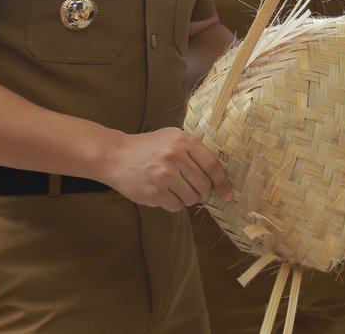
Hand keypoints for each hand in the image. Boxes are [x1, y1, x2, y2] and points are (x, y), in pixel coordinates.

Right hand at [105, 127, 232, 211]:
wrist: (116, 155)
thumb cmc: (149, 147)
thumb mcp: (172, 138)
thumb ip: (194, 151)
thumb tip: (219, 177)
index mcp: (183, 140)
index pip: (212, 165)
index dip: (222, 182)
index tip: (228, 195)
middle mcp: (175, 156)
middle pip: (204, 186)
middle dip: (204, 193)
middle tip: (197, 192)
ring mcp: (164, 175)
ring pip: (191, 199)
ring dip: (188, 198)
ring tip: (175, 188)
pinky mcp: (154, 192)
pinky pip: (176, 206)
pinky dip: (174, 203)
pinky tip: (164, 193)